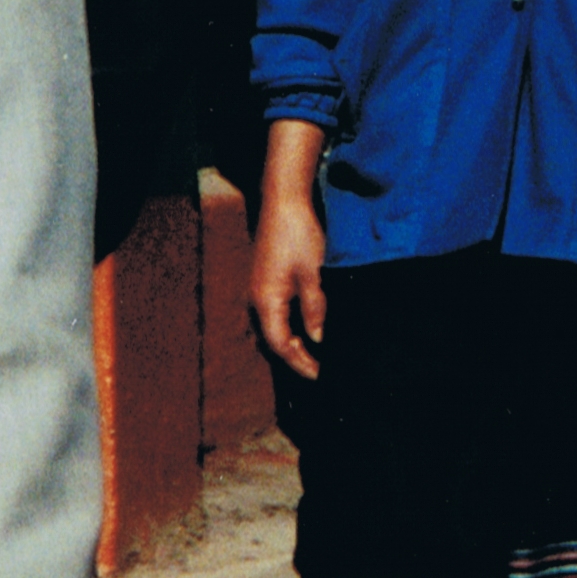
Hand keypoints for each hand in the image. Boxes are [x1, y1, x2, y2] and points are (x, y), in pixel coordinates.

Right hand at [251, 120, 331, 380]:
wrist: (284, 202)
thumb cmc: (299, 236)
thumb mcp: (314, 274)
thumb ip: (315, 308)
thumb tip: (318, 337)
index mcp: (266, 302)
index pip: (280, 345)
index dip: (300, 363)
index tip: (320, 376)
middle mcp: (256, 299)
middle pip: (273, 340)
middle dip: (295, 357)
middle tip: (320, 370)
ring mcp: (258, 289)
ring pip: (273, 327)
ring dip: (292, 342)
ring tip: (315, 355)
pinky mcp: (265, 279)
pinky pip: (275, 313)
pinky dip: (290, 326)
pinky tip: (307, 327)